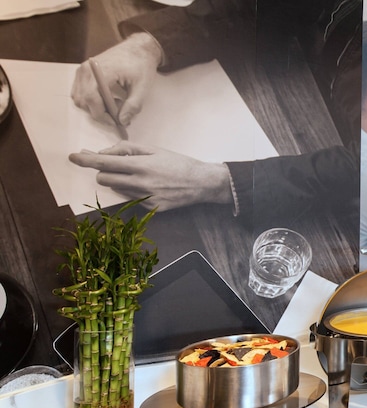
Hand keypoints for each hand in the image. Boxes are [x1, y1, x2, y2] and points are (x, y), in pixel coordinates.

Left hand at [69, 142, 232, 211]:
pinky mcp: (150, 209)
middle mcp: (140, 183)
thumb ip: (126, 149)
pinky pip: (130, 199)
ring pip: (116, 189)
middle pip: (104, 178)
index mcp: (140, 165)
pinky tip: (148, 186)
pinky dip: (132, 190)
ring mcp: (145, 199)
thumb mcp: (153, 149)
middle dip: (104, 171)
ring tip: (137, 175)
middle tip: (114, 165)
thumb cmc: (178, 162)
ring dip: (119, 181)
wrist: (202, 183)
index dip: (85, 160)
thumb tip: (103, 153)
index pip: (104, 162)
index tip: (72, 157)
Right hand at [71, 33, 163, 129]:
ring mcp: (83, 70)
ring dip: (95, 106)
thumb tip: (122, 121)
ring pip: (79, 98)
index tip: (115, 122)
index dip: (102, 115)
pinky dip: (92, 100)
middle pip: (83, 101)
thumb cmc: (141, 65)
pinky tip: (108, 98)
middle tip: (119, 113)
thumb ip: (133, 106)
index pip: (92, 99)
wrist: (138, 49)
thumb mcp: (142, 87)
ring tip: (115, 103)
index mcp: (101, 71)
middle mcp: (87, 70)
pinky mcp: (84, 72)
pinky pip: (80, 92)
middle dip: (100, 112)